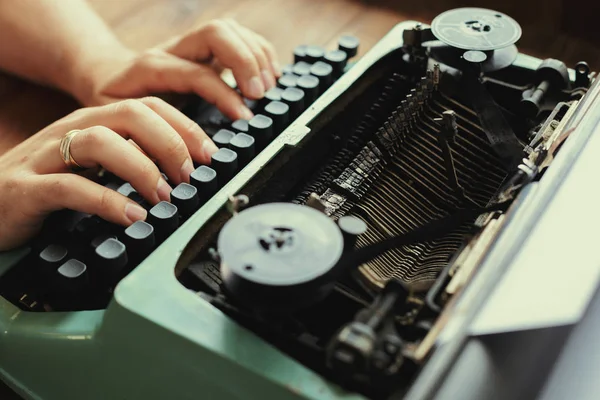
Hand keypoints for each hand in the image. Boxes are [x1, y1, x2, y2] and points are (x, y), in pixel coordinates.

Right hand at [0, 97, 216, 250]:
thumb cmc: (47, 186)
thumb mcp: (93, 166)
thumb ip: (130, 160)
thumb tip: (183, 171)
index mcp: (93, 122)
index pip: (147, 107)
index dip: (184, 127)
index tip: (210, 155)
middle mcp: (72, 130)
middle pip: (129, 115)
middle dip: (169, 143)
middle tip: (190, 176)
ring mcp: (47, 156)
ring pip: (100, 142)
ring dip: (141, 169)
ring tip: (164, 198)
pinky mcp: (27, 188)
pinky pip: (70, 188)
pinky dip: (107, 201)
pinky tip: (132, 217)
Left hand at [74, 19, 280, 120]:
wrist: (105, 75)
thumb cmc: (111, 102)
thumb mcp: (116, 122)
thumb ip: (138, 140)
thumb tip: (163, 165)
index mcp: (153, 67)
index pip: (197, 72)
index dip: (224, 93)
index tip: (244, 117)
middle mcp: (174, 49)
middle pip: (216, 33)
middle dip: (245, 61)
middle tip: (261, 94)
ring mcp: (192, 45)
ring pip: (231, 30)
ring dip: (257, 54)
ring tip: (269, 86)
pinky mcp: (206, 48)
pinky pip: (239, 36)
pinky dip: (259, 52)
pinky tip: (268, 75)